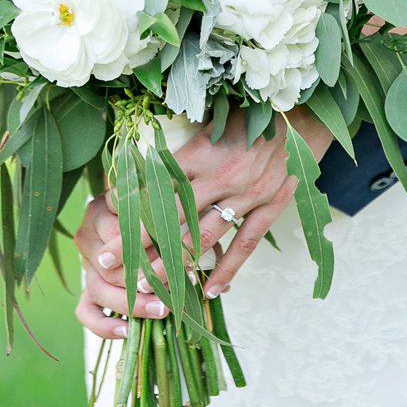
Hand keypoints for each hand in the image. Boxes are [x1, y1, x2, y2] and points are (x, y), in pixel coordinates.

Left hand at [74, 108, 332, 337]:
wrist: (300, 117)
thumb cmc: (247, 114)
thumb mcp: (211, 117)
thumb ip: (179, 140)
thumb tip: (137, 156)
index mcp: (204, 151)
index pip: (159, 182)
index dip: (132, 199)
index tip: (106, 214)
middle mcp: (223, 176)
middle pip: (174, 216)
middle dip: (139, 241)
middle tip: (108, 261)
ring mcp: (249, 195)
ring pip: (205, 238)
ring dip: (174, 263)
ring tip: (146, 286)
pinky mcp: (270, 207)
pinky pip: (246, 244)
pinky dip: (227, 270)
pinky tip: (207, 291)